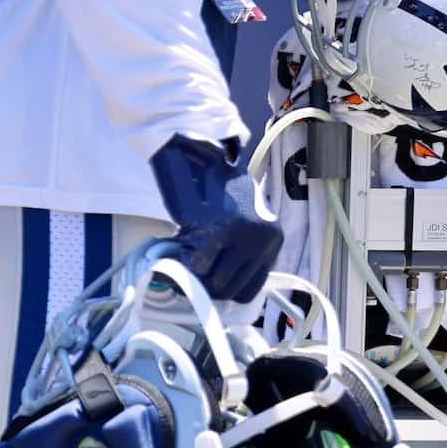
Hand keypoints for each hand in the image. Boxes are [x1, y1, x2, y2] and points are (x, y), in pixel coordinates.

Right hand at [148, 134, 280, 304]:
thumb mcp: (240, 220)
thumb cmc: (217, 187)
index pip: (250, 288)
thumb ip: (236, 249)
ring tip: (179, 264)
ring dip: (192, 280)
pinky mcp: (217, 230)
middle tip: (186, 275)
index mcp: (273, 239)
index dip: (223, 290)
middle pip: (230, 291)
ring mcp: (241, 236)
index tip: (205, 283)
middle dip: (204, 288)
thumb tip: (214, 280)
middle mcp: (262, 239)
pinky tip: (173, 253)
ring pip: (214, 284)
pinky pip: (196, 267)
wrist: (203, 156)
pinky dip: (180, 267)